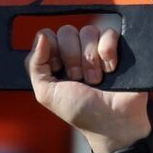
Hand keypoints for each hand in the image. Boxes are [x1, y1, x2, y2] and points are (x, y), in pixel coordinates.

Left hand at [26, 26, 152, 152]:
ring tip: (96, 80)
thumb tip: (41, 36)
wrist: (111, 122)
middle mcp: (76, 51)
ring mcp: (97, 48)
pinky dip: (108, 52)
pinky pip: (109, 33)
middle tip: (79, 79)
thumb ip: (34, 65)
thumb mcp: (47, 93)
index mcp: (57, 60)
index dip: (52, 51)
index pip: (47, 35)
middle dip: (72, 58)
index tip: (59, 71)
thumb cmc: (80, 111)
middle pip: (67, 31)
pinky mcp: (118, 47)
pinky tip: (111, 70)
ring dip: (90, 60)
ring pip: (88, 31)